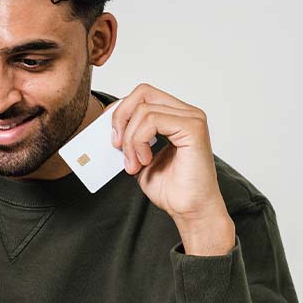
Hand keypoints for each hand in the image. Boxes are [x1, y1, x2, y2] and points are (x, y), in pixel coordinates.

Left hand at [110, 83, 234, 253]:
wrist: (189, 210)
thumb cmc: (171, 188)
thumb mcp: (139, 157)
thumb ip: (129, 138)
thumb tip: (108, 125)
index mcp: (176, 116)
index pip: (142, 95)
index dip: (121, 112)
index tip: (113, 139)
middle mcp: (187, 113)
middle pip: (142, 92)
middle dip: (121, 118)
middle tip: (117, 146)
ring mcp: (192, 118)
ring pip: (143, 110)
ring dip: (130, 140)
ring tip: (135, 163)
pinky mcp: (193, 128)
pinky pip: (152, 121)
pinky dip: (139, 142)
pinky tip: (145, 161)